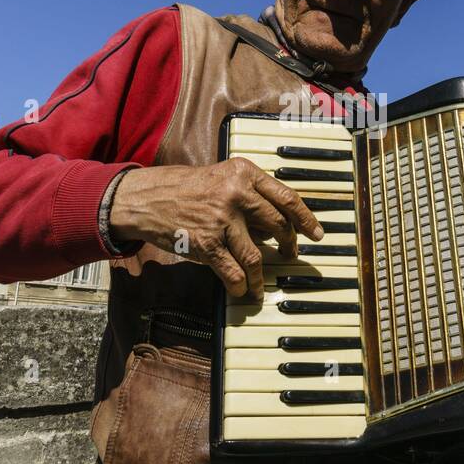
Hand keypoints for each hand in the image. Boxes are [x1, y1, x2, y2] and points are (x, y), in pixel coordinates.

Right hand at [107, 159, 323, 298]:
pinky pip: (234, 272)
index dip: (306, 219)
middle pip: (277, 226)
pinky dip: (242, 285)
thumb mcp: (222, 177)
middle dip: (287, 246)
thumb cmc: (186, 188)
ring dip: (262, 276)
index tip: (317, 233)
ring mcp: (222, 220)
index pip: (287, 198)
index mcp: (244, 173)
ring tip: (261, 285)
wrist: (146, 198)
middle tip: (288, 255)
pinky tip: (243, 290)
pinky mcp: (206, 244)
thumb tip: (277, 224)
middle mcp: (237, 194)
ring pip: (257, 256)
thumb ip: (250, 194)